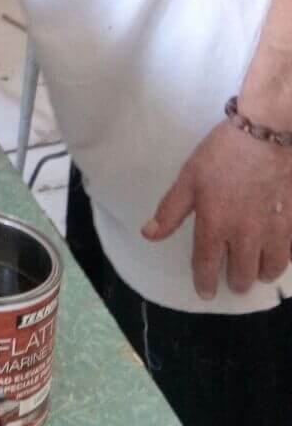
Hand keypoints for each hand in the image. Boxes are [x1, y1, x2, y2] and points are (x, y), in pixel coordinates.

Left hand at [142, 121, 291, 297]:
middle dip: (236, 282)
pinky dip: (282, 259)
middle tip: (234, 283)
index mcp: (215, 225)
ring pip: (269, 267)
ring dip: (261, 274)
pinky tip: (278, 256)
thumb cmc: (222, 153)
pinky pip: (290, 251)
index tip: (205, 292)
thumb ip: (170, 210)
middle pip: (241, 272)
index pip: (207, 264)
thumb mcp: (188, 178)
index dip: (205, 281)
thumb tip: (149, 234)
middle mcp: (244, 234)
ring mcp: (273, 229)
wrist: (267, 133)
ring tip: (257, 273)